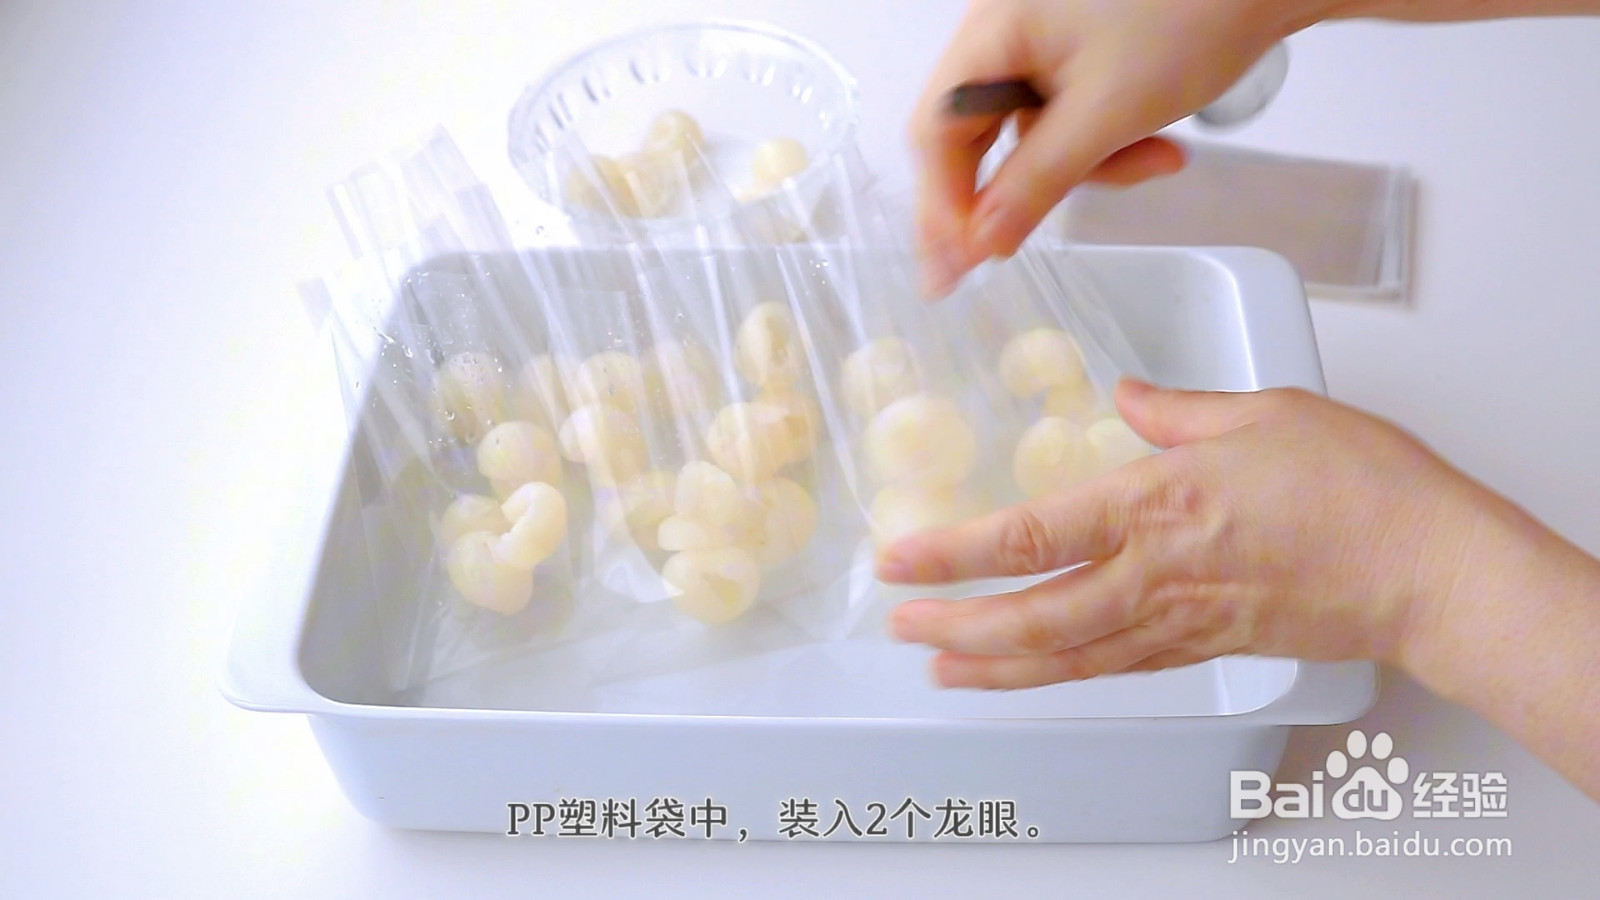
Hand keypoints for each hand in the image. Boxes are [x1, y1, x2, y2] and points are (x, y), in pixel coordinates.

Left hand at [877, 379, 1485, 688]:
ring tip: (940, 665)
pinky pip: (1116, 668)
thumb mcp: (1262, 412)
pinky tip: (1031, 672)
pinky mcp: (1204, 648)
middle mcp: (1154, 573)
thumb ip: (1178, 409)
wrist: (1428, 568)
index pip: (1030, 534)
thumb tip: (1125, 396)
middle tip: (899, 624)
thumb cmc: (1359, 484)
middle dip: (957, 624)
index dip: (955, 551)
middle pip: (1033, 614)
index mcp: (1157, 502)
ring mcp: (1177, 621)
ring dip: (996, 664)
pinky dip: (1061, 675)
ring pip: (1067, 657)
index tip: (900, 557)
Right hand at [911, 0, 1312, 295]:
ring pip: (1028, 138)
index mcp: (992, 30)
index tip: (954, 267)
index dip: (942, 205)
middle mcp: (1003, 32)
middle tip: (1021, 248)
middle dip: (1021, 190)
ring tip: (1154, 161)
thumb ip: (1035, 183)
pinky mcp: (1074, 54)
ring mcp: (1039, 43)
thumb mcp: (1107, 114)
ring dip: (1083, 170)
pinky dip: (1103, 146)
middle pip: (975, 137)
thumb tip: (981, 240)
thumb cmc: (1195, 13)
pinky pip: (1063, 122)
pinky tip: (1154, 143)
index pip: (937, 132)